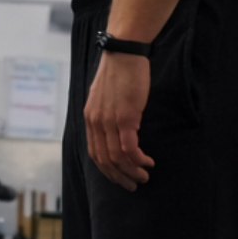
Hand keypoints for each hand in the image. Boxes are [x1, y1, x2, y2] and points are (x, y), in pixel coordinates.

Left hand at [84, 51, 154, 189]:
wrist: (123, 53)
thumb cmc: (118, 72)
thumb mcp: (104, 95)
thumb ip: (105, 112)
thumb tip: (114, 126)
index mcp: (90, 118)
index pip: (95, 153)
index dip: (107, 170)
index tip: (120, 177)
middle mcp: (95, 122)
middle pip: (104, 160)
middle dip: (119, 177)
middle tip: (132, 185)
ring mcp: (109, 121)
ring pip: (117, 157)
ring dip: (131, 171)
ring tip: (143, 177)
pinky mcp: (125, 117)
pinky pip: (129, 148)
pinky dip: (138, 159)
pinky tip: (147, 162)